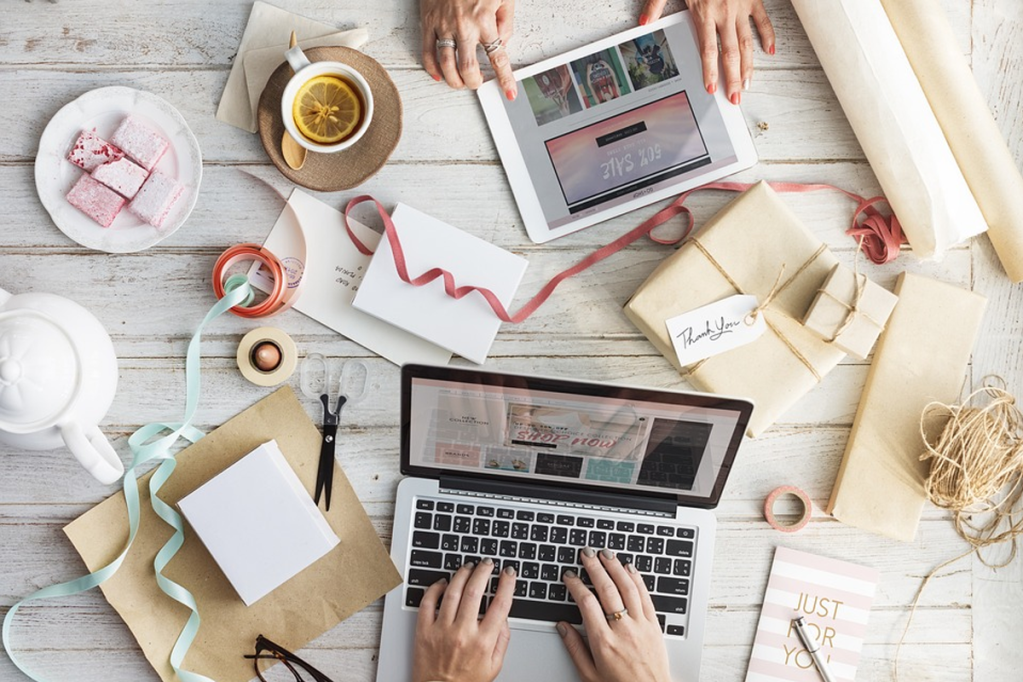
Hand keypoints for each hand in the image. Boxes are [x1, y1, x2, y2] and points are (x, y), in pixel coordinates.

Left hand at [412, 559, 516, 681]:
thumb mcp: (494, 665)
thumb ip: (502, 639)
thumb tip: (504, 616)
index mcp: (483, 642)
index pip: (500, 604)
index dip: (507, 584)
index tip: (508, 573)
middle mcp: (463, 633)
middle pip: (476, 591)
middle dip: (483, 571)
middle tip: (487, 563)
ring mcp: (441, 630)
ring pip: (452, 592)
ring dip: (462, 574)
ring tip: (467, 568)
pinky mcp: (424, 631)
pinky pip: (427, 602)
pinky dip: (435, 588)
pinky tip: (443, 583)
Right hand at [420, 0, 517, 99]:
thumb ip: (506, 21)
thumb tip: (502, 42)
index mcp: (485, 19)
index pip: (497, 57)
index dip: (505, 79)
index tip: (509, 92)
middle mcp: (464, 26)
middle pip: (467, 68)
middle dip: (473, 83)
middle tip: (477, 84)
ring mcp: (443, 25)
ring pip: (446, 64)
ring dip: (454, 80)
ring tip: (459, 83)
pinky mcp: (428, 22)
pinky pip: (427, 52)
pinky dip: (432, 67)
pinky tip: (439, 74)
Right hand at [557, 548, 671, 681]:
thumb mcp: (589, 674)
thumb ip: (574, 648)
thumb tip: (562, 627)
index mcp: (603, 642)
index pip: (586, 603)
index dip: (576, 585)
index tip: (569, 576)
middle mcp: (622, 630)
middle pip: (607, 589)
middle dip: (595, 567)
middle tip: (587, 553)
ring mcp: (640, 626)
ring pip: (627, 588)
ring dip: (616, 567)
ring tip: (606, 554)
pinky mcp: (654, 626)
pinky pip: (646, 596)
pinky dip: (637, 579)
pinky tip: (630, 568)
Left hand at [640, 0, 775, 104]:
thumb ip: (656, 4)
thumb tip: (644, 22)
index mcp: (705, 12)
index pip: (708, 50)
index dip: (711, 71)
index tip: (712, 88)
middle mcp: (725, 12)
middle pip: (730, 52)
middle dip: (733, 77)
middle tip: (735, 97)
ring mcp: (741, 6)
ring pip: (747, 41)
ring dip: (749, 65)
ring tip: (748, 83)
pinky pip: (763, 20)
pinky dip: (767, 35)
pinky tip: (769, 51)